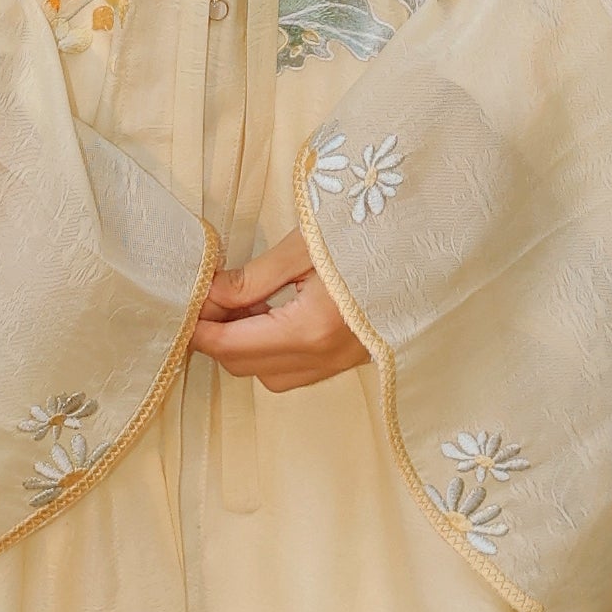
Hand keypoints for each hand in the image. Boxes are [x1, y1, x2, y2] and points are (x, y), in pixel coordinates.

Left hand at [190, 228, 368, 392]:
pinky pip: (295, 371)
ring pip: (269, 375)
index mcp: (309, 330)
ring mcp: (339, 365)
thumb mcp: (303, 247)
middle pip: (245, 367)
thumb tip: (210, 294)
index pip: (232, 346)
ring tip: (239, 304)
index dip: (199, 329)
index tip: (182, 306)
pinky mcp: (349, 361)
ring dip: (244, 348)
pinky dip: (271, 351)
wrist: (428, 248)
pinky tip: (268, 315)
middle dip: (217, 338)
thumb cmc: (367, 237)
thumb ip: (253, 278)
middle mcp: (323, 358)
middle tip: (206, 298)